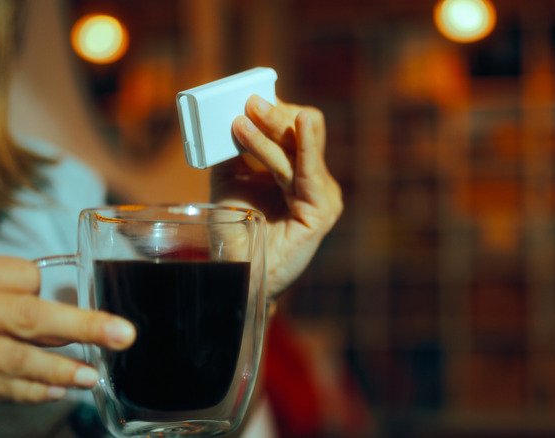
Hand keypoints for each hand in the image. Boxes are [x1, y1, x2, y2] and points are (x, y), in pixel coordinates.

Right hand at [0, 255, 135, 404]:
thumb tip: (52, 294)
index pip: (20, 277)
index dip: (49, 290)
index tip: (74, 298)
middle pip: (26, 317)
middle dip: (80, 327)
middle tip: (122, 334)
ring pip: (12, 359)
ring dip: (59, 369)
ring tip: (93, 374)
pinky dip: (27, 391)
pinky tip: (57, 391)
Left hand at [212, 95, 342, 297]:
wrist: (236, 270)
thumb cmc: (236, 229)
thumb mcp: (230, 180)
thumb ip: (234, 150)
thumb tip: (231, 113)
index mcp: (294, 170)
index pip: (292, 128)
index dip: (274, 111)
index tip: (247, 98)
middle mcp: (311, 179)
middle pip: (302, 131)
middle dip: (275, 115)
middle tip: (250, 102)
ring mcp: (321, 194)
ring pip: (301, 148)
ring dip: (273, 131)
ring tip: (246, 119)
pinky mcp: (323, 210)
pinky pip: (308, 171)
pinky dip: (299, 146)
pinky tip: (298, 124)